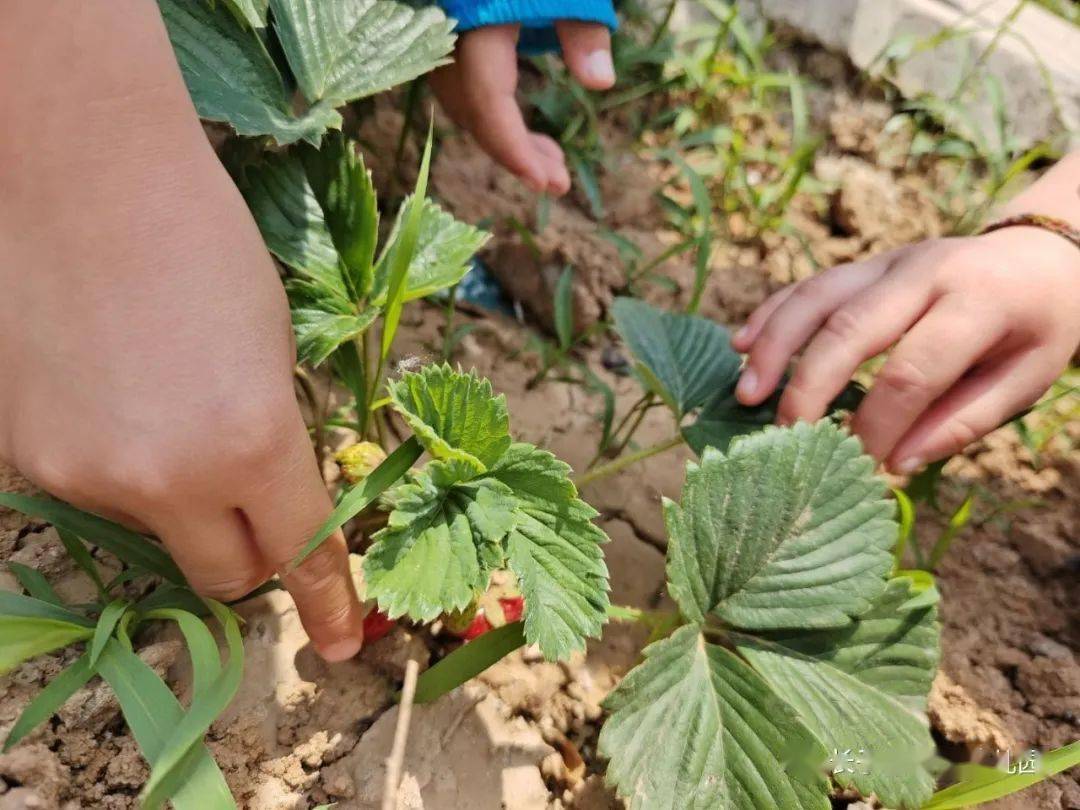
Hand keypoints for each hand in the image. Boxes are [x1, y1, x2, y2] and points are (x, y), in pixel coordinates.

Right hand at [0, 1, 364, 660]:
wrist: (81, 176)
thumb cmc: (201, 242)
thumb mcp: (273, 348)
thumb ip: (273, 437)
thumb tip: (269, 493)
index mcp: (252, 443)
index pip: (303, 551)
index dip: (328, 600)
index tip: (342, 640)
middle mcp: (165, 478)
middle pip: (224, 576)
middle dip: (246, 554)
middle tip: (246, 503)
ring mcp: (82, 474)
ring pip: (149, 528)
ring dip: (167, 491)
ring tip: (153, 393)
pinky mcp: (21, 458)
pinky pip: (86, 490)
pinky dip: (108, 461)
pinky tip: (101, 386)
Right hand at [429, 21, 614, 194]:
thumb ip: (582, 30)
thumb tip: (601, 83)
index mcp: (472, 29)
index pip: (486, 101)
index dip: (512, 148)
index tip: (541, 184)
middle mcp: (446, 40)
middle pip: (475, 112)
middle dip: (515, 154)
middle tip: (559, 185)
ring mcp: (441, 42)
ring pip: (468, 107)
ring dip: (509, 142)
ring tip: (554, 167)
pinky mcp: (447, 41)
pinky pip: (466, 91)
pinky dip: (498, 119)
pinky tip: (535, 140)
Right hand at [731, 228, 1079, 472]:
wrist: (1042, 251)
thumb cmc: (1037, 324)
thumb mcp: (1028, 377)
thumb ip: (964, 420)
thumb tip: (897, 462)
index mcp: (977, 302)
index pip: (913, 370)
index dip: (879, 424)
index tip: (861, 464)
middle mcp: (924, 272)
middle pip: (849, 328)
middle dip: (809, 385)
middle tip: (783, 434)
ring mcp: (888, 261)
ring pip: (817, 295)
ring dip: (774, 344)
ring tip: (747, 392)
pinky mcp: (865, 263)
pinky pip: (809, 284)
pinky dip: (771, 313)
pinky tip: (740, 345)